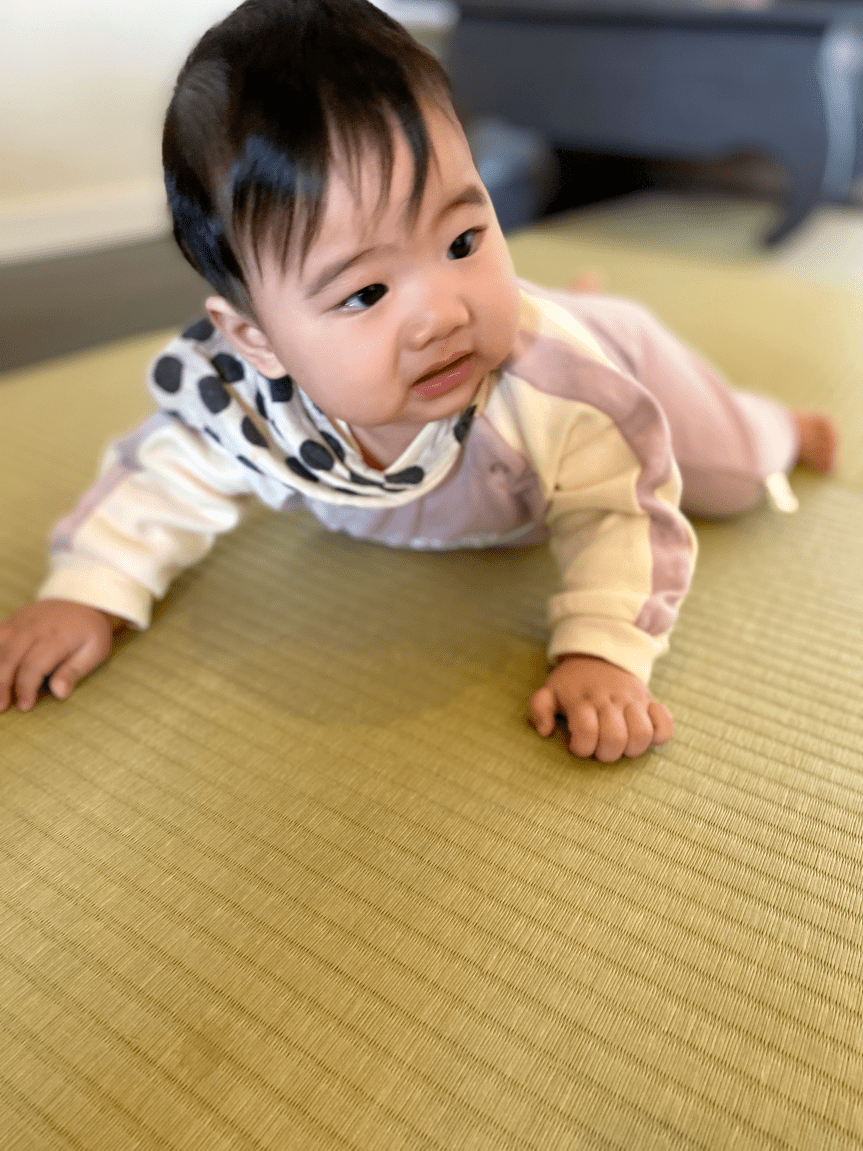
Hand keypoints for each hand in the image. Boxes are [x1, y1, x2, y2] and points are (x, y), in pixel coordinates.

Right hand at [0, 599, 122, 711]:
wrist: (83, 601)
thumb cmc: (90, 632)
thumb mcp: (94, 652)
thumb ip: (74, 672)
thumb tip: (59, 693)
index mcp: (57, 637)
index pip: (33, 666)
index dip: (26, 688)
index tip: (25, 706)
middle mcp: (34, 627)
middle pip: (10, 658)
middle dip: (2, 684)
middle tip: (2, 706)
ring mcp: (20, 621)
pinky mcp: (12, 620)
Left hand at [528, 653, 672, 761]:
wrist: (600, 653)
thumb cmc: (572, 682)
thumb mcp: (549, 690)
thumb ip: (540, 709)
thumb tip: (545, 731)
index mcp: (582, 699)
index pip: (585, 731)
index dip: (582, 748)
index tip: (578, 746)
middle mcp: (609, 699)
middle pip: (615, 738)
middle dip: (606, 754)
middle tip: (600, 749)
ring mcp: (632, 699)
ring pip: (642, 733)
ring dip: (632, 749)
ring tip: (622, 746)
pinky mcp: (650, 700)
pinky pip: (665, 723)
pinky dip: (660, 734)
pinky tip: (646, 735)